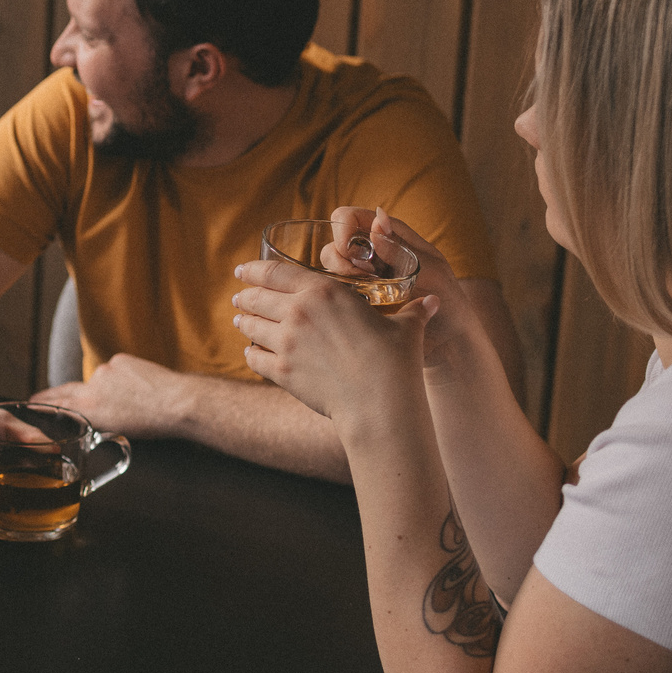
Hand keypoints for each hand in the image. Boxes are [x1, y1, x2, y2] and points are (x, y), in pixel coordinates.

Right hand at [32, 353, 194, 438]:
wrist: (178, 402)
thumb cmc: (153, 424)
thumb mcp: (116, 431)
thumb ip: (95, 421)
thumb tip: (91, 419)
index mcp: (89, 408)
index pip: (57, 403)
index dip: (41, 403)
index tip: (30, 402)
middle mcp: (92, 387)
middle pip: (68, 390)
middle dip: (55, 394)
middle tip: (41, 397)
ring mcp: (106, 370)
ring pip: (99, 381)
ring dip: (107, 389)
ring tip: (126, 402)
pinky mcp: (121, 360)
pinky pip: (116, 370)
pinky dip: (122, 378)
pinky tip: (138, 388)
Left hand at [229, 255, 433, 436]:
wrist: (380, 403)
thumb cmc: (396, 361)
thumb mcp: (406, 328)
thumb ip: (413, 311)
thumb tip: (432, 301)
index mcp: (323, 291)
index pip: (276, 272)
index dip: (254, 269)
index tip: (243, 270)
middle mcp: (298, 312)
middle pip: (257, 297)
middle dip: (246, 295)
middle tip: (239, 295)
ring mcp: (286, 342)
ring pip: (252, 326)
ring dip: (244, 322)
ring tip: (241, 321)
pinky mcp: (282, 372)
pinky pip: (255, 358)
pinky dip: (251, 354)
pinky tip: (252, 353)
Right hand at [307, 206, 478, 372]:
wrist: (448, 341)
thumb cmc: (447, 300)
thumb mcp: (429, 270)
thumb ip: (400, 248)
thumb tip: (377, 220)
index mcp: (390, 236)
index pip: (350, 217)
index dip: (343, 228)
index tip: (351, 250)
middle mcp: (371, 255)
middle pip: (334, 244)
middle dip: (341, 259)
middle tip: (365, 278)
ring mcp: (362, 279)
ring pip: (330, 270)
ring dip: (341, 280)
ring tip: (366, 295)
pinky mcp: (357, 303)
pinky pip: (335, 296)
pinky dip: (340, 300)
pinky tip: (362, 309)